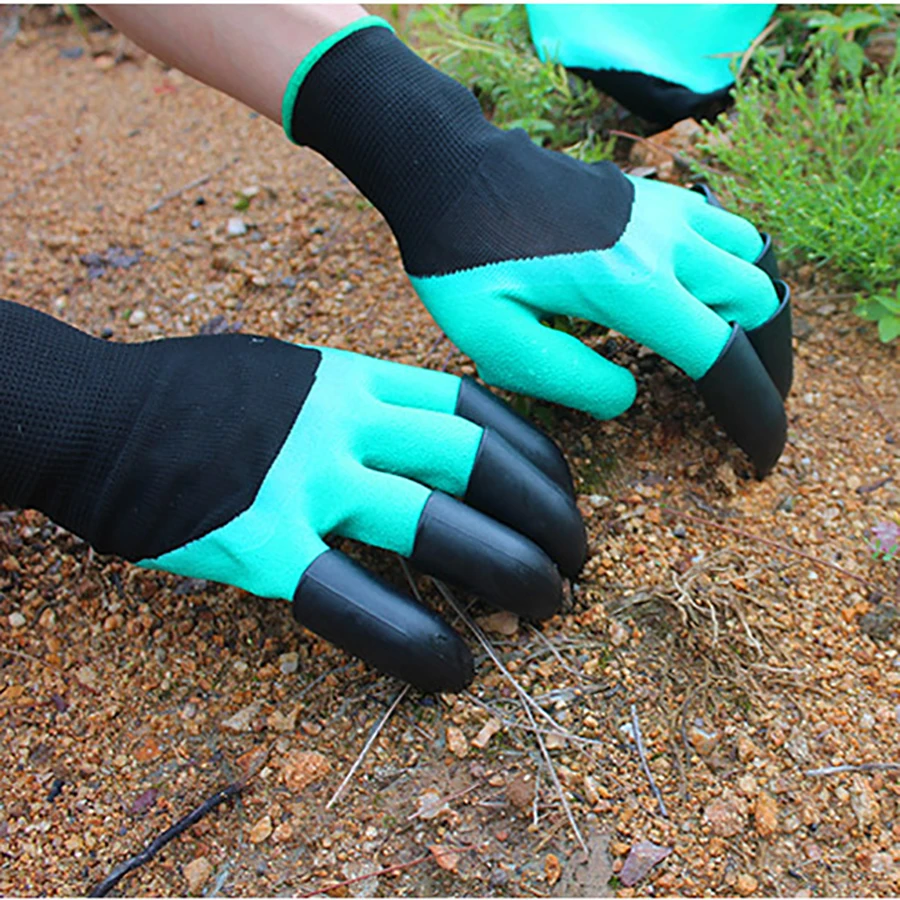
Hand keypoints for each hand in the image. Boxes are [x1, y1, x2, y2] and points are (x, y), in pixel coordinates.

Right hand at [0, 302, 583, 691]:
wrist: (94, 413)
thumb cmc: (194, 395)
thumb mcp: (292, 371)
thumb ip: (358, 399)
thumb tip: (416, 436)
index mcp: (354, 377)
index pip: (475, 409)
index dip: (536, 457)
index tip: (564, 498)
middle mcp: (342, 420)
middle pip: (476, 464)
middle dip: (545, 517)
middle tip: (575, 564)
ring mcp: (303, 479)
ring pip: (434, 527)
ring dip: (506, 572)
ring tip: (543, 611)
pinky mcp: (260, 545)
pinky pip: (355, 601)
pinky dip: (413, 641)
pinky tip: (451, 671)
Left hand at [287, 21, 791, 475]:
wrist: (451, 173)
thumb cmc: (461, 259)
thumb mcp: (494, 340)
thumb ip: (568, 379)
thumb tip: (630, 396)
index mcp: (628, 283)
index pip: (722, 352)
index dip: (751, 407)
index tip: (760, 449)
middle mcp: (662, 239)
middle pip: (756, 300)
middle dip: (761, 357)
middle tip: (739, 397)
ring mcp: (661, 209)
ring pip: (751, 255)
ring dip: (747, 304)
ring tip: (720, 346)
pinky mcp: (649, 195)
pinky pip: (721, 226)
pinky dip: (728, 263)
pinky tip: (694, 292)